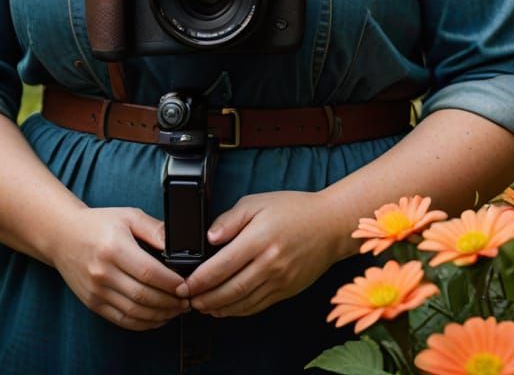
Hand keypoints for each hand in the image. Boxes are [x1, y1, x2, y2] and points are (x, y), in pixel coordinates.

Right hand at [50, 206, 189, 330]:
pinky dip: (143, 323)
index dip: (171, 283)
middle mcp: (102, 272)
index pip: (148, 272)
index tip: (186, 285)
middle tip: (187, 301)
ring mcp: (96, 290)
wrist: (62, 235)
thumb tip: (179, 244)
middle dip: (170, 302)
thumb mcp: (128, 216)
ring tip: (177, 310)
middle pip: (143, 296)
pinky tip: (158, 317)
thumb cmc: (98, 224)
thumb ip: (155, 229)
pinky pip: (122, 319)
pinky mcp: (93, 303)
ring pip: (135, 312)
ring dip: (160, 315)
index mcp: (114, 248)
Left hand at [184, 191, 338, 317]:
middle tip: (187, 300)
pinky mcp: (287, 290)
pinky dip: (238, 310)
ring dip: (219, 308)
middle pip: (230, 289)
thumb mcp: (257, 202)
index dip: (200, 279)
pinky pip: (258, 305)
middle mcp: (270, 263)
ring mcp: (280, 280)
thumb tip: (209, 237)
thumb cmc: (292, 210)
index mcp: (260, 238)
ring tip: (202, 306)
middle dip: (204, 298)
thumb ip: (230, 219)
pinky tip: (225, 308)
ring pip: (243, 302)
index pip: (222, 265)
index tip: (184, 284)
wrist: (329, 226)